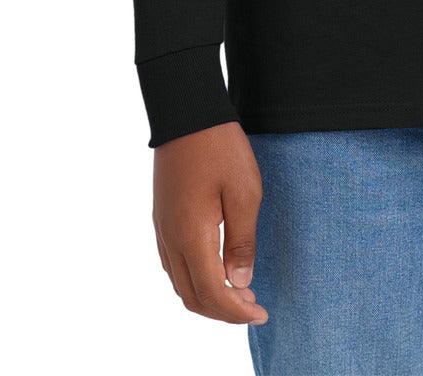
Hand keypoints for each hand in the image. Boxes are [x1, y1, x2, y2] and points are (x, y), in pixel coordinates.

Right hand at [152, 121, 268, 324]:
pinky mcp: (161, 217)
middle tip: (253, 306)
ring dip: (207, 297)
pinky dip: (194, 279)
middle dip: (223, 311)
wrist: (186, 111)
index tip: (261, 312)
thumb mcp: (245, 191)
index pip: (211, 293)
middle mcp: (171, 238)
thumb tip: (240, 282)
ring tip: (238, 292)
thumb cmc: (220, 147)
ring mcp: (162, 228)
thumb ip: (241, 241)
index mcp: (191, 235)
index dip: (236, 311)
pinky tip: (215, 269)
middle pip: (192, 296)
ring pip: (180, 283)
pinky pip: (173, 264)